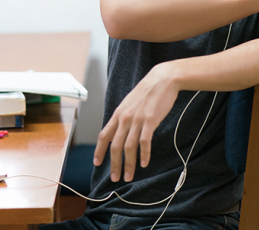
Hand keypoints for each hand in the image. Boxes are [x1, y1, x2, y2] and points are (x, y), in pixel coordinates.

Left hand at [93, 64, 178, 181]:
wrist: (162, 80)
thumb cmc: (147, 91)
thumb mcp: (129, 103)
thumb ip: (123, 116)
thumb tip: (119, 130)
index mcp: (118, 114)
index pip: (104, 135)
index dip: (99, 150)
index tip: (97, 163)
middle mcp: (124, 118)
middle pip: (115, 146)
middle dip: (114, 164)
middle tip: (115, 178)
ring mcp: (137, 120)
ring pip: (129, 147)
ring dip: (129, 164)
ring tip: (129, 176)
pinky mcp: (150, 121)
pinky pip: (144, 142)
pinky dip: (144, 154)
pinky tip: (144, 163)